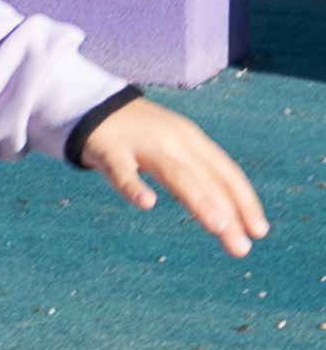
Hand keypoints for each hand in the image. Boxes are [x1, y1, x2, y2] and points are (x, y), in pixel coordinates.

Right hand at [72, 95, 265, 253]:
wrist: (89, 102)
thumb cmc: (140, 134)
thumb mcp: (175, 147)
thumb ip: (197, 176)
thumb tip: (227, 218)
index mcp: (191, 140)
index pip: (226, 171)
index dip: (245, 200)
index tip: (259, 230)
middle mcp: (172, 140)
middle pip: (206, 179)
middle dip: (228, 213)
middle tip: (241, 247)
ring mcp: (141, 144)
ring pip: (175, 174)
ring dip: (199, 200)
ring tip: (217, 226)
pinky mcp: (109, 151)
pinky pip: (122, 171)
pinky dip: (134, 186)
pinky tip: (147, 202)